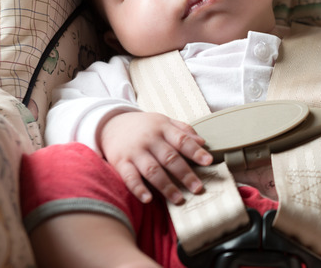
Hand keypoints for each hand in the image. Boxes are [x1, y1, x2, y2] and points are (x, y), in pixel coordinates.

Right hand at [99, 111, 213, 204]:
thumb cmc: (145, 126)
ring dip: (166, 186)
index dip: (196, 151)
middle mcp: (149, 140)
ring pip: (152, 170)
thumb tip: (203, 142)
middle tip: (198, 188)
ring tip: (179, 199)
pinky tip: (148, 199)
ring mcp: (134, 152)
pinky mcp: (120, 162)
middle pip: (169, 158)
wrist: (111, 124)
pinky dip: (138, 189)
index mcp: (162, 128)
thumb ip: (184, 130)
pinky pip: (129, 177)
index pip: (182, 140)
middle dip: (185, 174)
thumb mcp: (164, 121)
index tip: (208, 161)